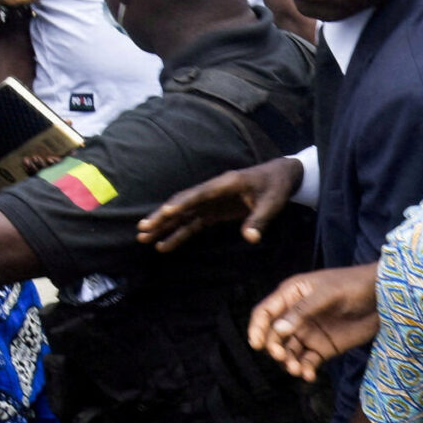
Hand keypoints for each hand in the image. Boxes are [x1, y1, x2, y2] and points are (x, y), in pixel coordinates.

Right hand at [137, 156, 303, 250]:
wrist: (279, 177)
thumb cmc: (275, 187)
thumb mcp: (273, 203)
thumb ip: (260, 219)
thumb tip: (251, 238)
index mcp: (226, 184)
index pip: (200, 194)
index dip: (183, 202)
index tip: (165, 211)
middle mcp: (212, 191)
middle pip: (183, 203)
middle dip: (162, 216)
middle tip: (143, 228)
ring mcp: (210, 202)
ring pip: (182, 214)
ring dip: (164, 226)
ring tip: (144, 238)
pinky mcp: (213, 211)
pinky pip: (192, 223)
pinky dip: (178, 233)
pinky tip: (164, 244)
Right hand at [247, 265, 378, 380]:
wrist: (384, 298)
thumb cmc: (354, 286)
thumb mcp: (329, 294)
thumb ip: (303, 311)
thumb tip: (278, 330)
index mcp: (292, 295)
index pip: (265, 312)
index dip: (257, 328)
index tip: (257, 345)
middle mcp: (296, 316)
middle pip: (274, 336)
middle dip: (274, 348)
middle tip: (282, 357)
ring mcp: (309, 333)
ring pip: (289, 352)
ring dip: (289, 362)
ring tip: (298, 370)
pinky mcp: (323, 348)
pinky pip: (307, 361)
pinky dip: (305, 370)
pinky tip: (309, 375)